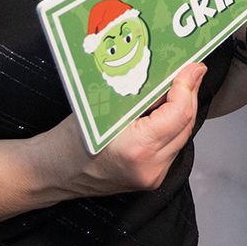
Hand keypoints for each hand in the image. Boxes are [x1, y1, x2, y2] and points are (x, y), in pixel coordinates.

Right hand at [38, 62, 205, 197]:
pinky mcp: (152, 179)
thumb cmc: (69, 138)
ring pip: (182, 136)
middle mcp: (150, 167)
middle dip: (189, 94)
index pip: (178, 113)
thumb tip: (168, 73)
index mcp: (136, 148)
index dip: (187, 86)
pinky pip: (172, 146)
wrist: (53, 172)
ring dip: (183, 109)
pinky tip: (169, 107)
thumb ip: (139, 93)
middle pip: (185, 124)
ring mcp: (153, 177)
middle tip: (190, 70)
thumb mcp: (102, 107)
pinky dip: (173, 125)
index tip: (192, 66)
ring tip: (181, 85)